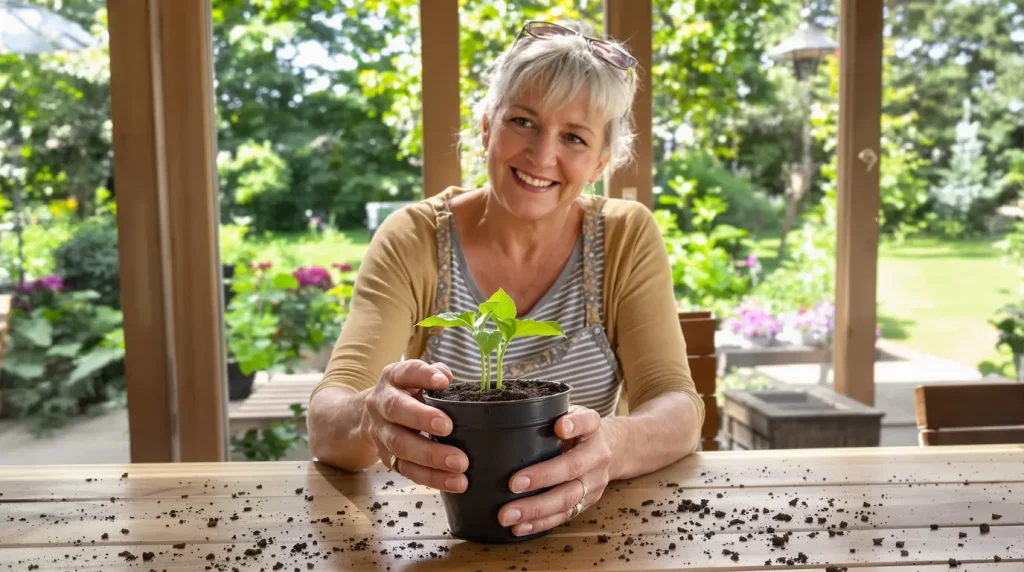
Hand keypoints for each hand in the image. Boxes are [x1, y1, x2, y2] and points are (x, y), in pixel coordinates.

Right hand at [361, 359, 469, 492]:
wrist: (367, 418)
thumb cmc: (405, 394)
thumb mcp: (415, 378)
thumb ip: (434, 374)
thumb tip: (446, 377)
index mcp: (392, 378)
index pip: (406, 372)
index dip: (423, 375)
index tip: (443, 381)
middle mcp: (381, 404)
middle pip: (396, 409)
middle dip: (422, 419)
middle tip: (448, 427)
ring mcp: (381, 433)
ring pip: (400, 445)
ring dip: (431, 456)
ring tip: (459, 464)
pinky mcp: (387, 458)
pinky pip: (408, 470)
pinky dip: (432, 477)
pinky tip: (454, 481)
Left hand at [497, 405, 612, 535]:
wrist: (612, 449)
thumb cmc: (578, 430)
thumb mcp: (570, 412)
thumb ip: (549, 413)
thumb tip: (510, 416)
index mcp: (593, 428)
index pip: (586, 422)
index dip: (574, 425)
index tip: (559, 427)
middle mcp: (597, 456)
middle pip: (573, 468)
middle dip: (542, 478)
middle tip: (513, 484)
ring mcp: (594, 482)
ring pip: (567, 498)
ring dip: (536, 509)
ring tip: (508, 515)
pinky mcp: (587, 502)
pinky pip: (564, 515)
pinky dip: (541, 523)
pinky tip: (520, 527)